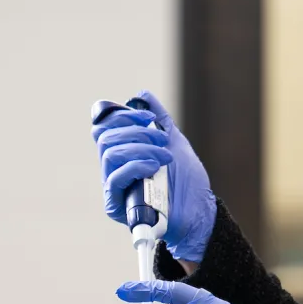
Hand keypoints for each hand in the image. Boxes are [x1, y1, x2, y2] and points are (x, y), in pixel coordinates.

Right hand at [91, 91, 217, 262]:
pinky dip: (136, 166)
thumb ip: (158, 118)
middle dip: (136, 132)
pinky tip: (155, 166)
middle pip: (105, 138)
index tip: (150, 118)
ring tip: (164, 156)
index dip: (122, 116)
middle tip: (162, 138)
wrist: (198, 207)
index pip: (104, 127)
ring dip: (140, 149)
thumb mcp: (173, 141)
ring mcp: (113, 186)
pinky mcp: (116, 205)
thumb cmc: (185, 179)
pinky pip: (115, 178)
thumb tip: (142, 95)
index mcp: (122, 151)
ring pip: (110, 155)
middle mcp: (113, 168)